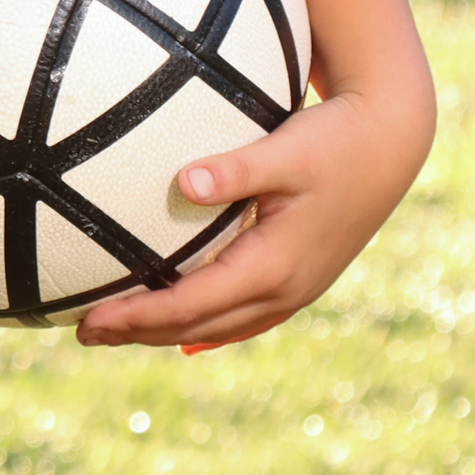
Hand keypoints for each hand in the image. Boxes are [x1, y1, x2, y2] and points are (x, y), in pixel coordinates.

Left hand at [74, 79, 431, 351]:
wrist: (392, 143)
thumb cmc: (335, 140)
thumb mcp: (286, 149)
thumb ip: (236, 168)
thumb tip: (184, 179)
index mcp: (274, 266)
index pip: (189, 305)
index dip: (137, 318)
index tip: (88, 321)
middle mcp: (285, 289)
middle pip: (196, 327)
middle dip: (138, 333)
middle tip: (82, 332)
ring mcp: (296, 289)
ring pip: (217, 327)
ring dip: (165, 332)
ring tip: (117, 331)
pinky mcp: (300, 278)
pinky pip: (241, 316)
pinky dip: (203, 324)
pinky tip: (181, 331)